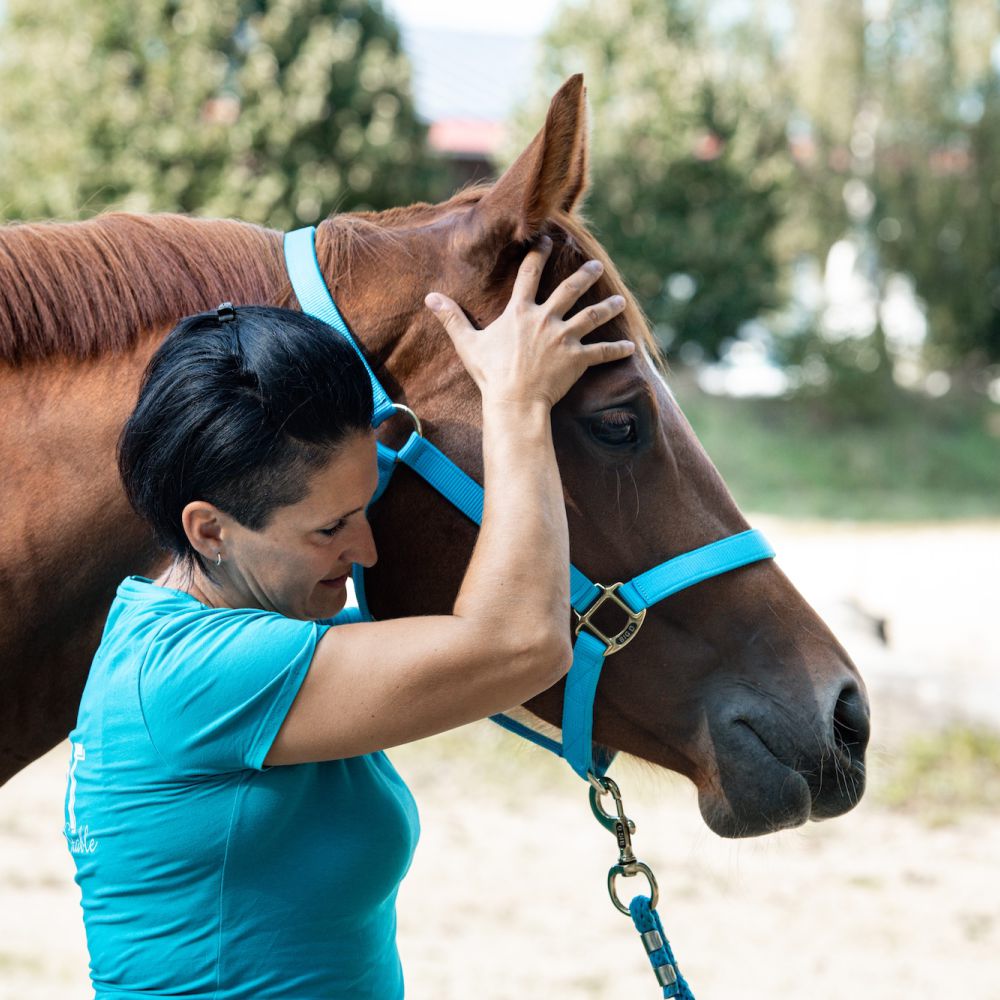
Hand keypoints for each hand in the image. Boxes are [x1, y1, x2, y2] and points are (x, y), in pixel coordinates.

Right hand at [424, 237, 633, 409]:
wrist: (514, 401)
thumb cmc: (490, 374)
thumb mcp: (468, 343)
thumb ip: (451, 318)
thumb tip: (429, 298)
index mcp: (520, 312)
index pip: (529, 274)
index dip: (538, 254)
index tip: (548, 240)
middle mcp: (545, 319)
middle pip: (569, 290)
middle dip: (584, 275)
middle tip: (596, 266)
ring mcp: (564, 338)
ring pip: (591, 316)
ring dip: (608, 306)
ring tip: (621, 299)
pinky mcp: (577, 359)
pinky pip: (601, 352)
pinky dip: (616, 349)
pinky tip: (630, 346)